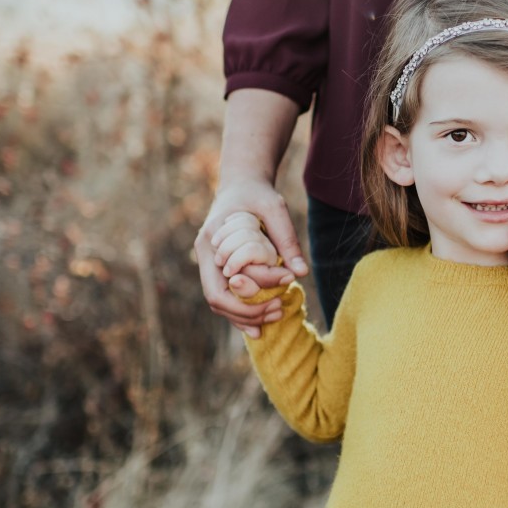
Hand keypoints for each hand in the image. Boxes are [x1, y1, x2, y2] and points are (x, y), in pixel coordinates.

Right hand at [195, 179, 308, 337]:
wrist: (242, 183)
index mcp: (212, 240)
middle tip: (279, 312)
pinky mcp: (220, 266)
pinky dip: (241, 311)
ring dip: (245, 316)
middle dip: (247, 314)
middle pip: (217, 300)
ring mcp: (210, 261)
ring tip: (276, 316)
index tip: (279, 297)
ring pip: (220, 302)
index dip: (246, 302)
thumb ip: (286, 240)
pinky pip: (226, 294)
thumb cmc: (258, 193)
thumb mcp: (275, 209)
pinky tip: (260, 325)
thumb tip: (301, 272)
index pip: (218, 288)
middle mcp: (206, 254)